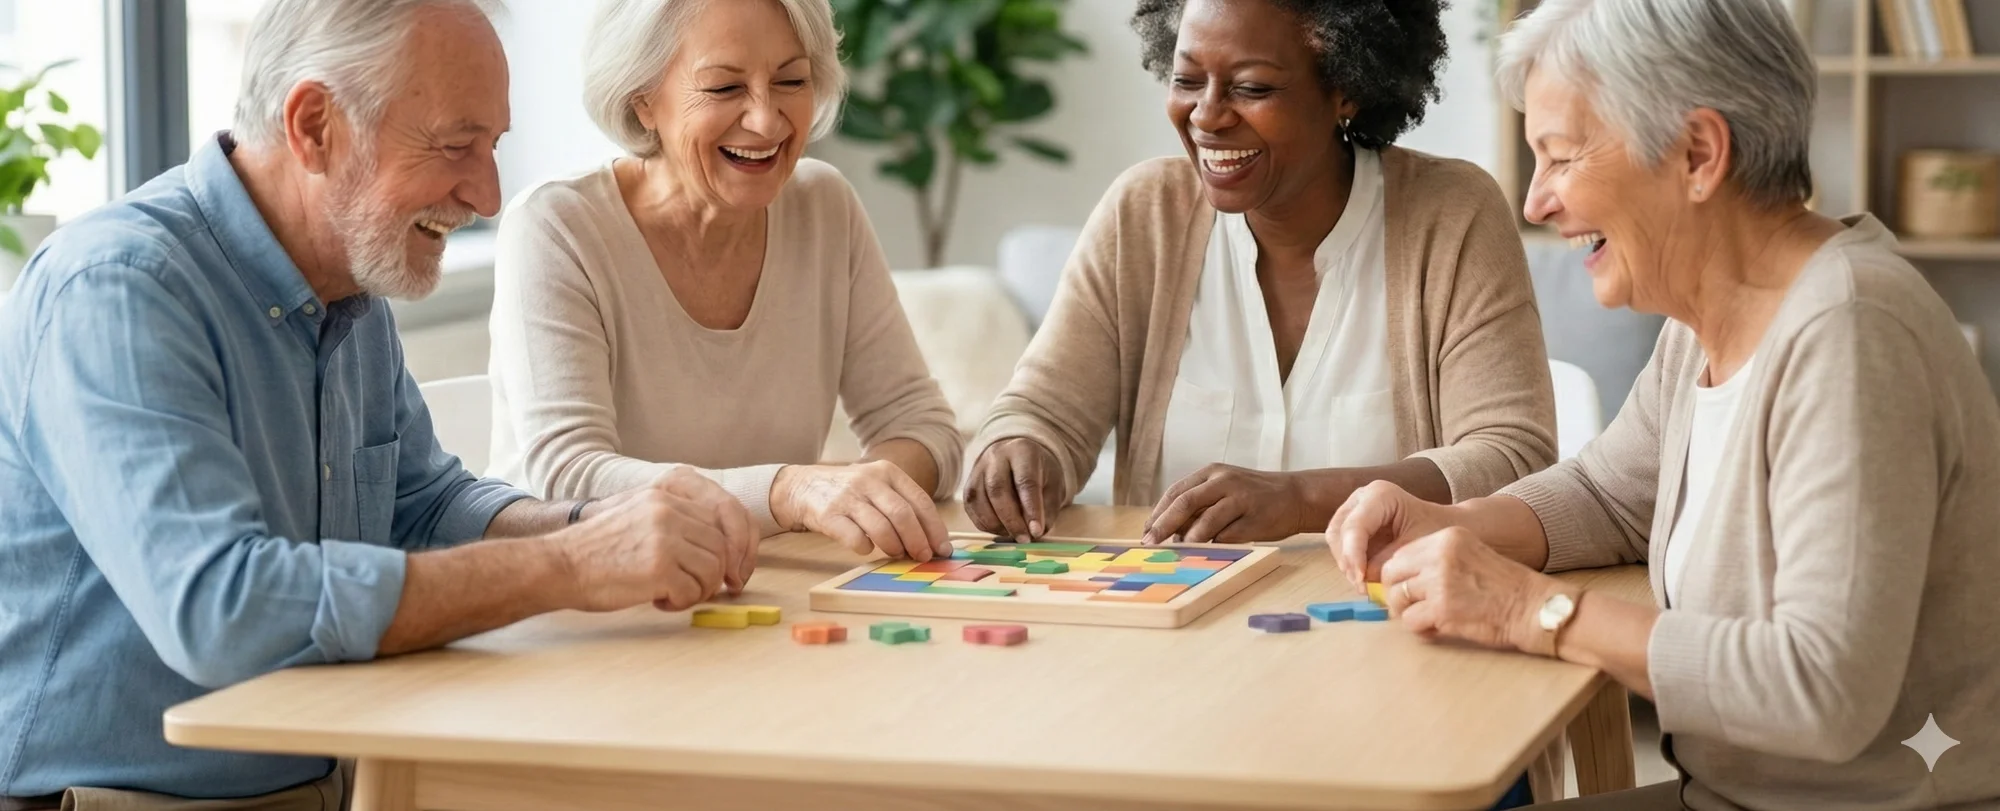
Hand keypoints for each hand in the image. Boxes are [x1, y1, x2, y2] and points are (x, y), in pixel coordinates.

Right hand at [561, 467, 758, 611]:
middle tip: (689, 588)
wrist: (559, 566)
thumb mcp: (634, 516)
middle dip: (711, 574)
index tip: (704, 570)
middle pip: (719, 547)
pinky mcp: (659, 571)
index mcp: (663, 499)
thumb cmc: (594, 551)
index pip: (714, 523)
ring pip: (712, 570)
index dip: (715, 552)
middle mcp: (668, 514)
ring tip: (673, 595)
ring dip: (698, 590)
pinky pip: (692, 592)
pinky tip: (659, 602)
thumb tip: (712, 544)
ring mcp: (665, 541)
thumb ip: (670, 522)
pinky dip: (680, 603)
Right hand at [772, 461, 948, 560]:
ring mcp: (848, 497)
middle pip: (903, 515)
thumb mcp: (877, 486)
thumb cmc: (849, 492)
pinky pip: (855, 537)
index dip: (934, 528)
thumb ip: (901, 506)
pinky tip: (866, 548)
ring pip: (881, 527)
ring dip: (894, 546)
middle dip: (918, 541)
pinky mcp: (829, 514)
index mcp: (888, 472)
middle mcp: (869, 480)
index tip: (942, 549)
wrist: (803, 487)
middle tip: (922, 557)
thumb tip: (931, 541)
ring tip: (896, 554)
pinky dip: (865, 547)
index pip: (920, 501)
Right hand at [963, 437, 1065, 540]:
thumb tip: (1035, 533)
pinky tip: (1000, 530)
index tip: (1036, 531)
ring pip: (979, 499)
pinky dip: (985, 524)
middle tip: (1024, 539)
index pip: (1025, 481)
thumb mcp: (1053, 486)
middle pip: (997, 489)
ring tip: (1013, 535)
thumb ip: (1047, 510)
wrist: (1018, 457)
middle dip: (1011, 520)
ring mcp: (978, 470)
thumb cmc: (1039, 473)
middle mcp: (996, 456)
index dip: (1031, 509)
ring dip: (996, 524)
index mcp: (1023, 451)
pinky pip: (971, 508)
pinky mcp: (968, 485)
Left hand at [1142, 464, 1310, 544]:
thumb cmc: (1253, 497)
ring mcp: (1241, 499)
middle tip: (1151, 544)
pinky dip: (1216, 545)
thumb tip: (1169, 532)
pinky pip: (1228, 536)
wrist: (1296, 496)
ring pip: (1206, 521)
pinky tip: (1212, 551)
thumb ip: (1199, 506)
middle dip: (1164, 525)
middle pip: (1185, 502)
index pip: (1176, 492)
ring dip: (1190, 539)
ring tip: (1180, 552)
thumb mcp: (1223, 491)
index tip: (1146, 533)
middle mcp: (1224, 481)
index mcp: (1212, 473)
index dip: (1158, 514)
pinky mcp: (1256, 518)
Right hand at [1326, 481, 1457, 586]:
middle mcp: (1362, 498)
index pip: (1355, 526)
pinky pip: (1342, 547)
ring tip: (1366, 585)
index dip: (1353, 554)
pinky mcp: (1354, 526)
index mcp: (1380, 494)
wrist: (1448, 526)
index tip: (1360, 579)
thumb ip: (1389, 561)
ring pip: (1336, 541)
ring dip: (1347, 564)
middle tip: (1362, 585)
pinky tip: (1366, 579)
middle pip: (1339, 532)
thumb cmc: (1438, 530)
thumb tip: (1365, 577)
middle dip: (1348, 560)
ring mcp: (1355, 511)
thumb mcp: (1418, 546)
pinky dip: (1351, 564)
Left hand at [1379, 527, 1562, 652]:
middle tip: (1412, 607)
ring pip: (1397, 598)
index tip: (1409, 589)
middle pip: (1391, 573)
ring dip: (1408, 613)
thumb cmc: (1504, 588)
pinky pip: (1410, 621)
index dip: (1400, 575)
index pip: (1402, 553)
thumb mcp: (1470, 556)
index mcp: (1447, 538)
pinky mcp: (1442, 608)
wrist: (1533, 607)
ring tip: (1429, 618)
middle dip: (1396, 593)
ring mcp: (1440, 581)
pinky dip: (1421, 629)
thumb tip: (1401, 578)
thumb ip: (1437, 561)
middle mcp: (1440, 554)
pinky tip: (1438, 629)